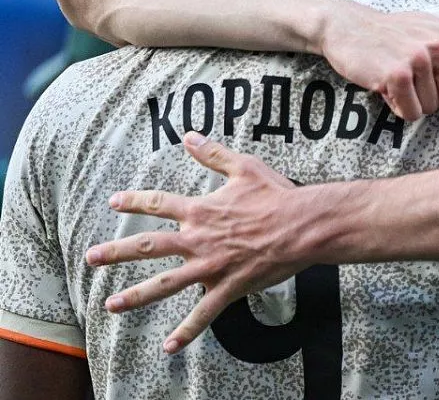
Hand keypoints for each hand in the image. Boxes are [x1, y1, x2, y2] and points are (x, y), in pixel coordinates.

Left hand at [86, 133, 310, 354]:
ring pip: (165, 284)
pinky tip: (168, 347)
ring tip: (111, 305)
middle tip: (92, 258)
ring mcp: (210, 267)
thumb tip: (190, 136)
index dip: (135, 202)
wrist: (302, 226)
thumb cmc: (277, 196)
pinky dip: (186, 332)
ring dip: (136, 296)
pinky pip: (203, 314)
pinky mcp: (227, 288)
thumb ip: (214, 154)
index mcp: (201, 210)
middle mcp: (198, 240)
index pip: (158, 204)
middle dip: (117, 252)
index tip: (115, 202)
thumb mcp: (245, 168)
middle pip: (149, 246)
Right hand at [317, 8, 438, 121]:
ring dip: (410, 101)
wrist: (348, 26)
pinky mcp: (397, 75)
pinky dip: (397, 107)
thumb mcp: (432, 31)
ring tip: (395, 78)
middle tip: (410, 79)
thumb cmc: (393, 33)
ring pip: (429, 110)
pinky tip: (385, 86)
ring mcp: (419, 59)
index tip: (423, 71)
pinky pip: (410, 113)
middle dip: (430, 99)